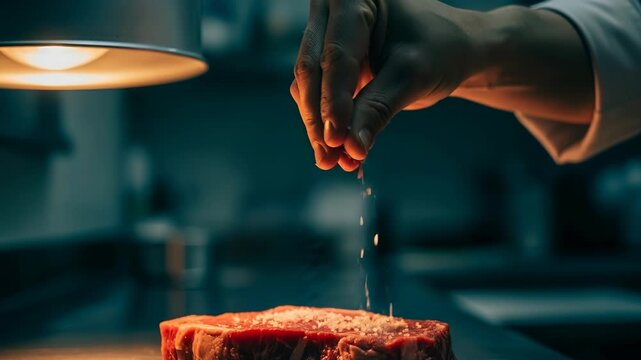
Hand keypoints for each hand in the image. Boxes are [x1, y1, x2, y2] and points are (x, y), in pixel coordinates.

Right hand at [290, 0, 479, 170]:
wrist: (454, 51)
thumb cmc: (440, 49)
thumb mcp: (412, 76)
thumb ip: (378, 108)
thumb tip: (350, 147)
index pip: (336, 54)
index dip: (333, 99)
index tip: (337, 139)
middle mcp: (331, 13)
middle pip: (312, 70)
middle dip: (320, 118)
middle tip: (329, 156)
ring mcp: (327, 39)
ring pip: (309, 88)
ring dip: (319, 128)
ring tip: (335, 161)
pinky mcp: (330, 66)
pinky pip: (317, 98)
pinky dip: (327, 126)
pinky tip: (339, 154)